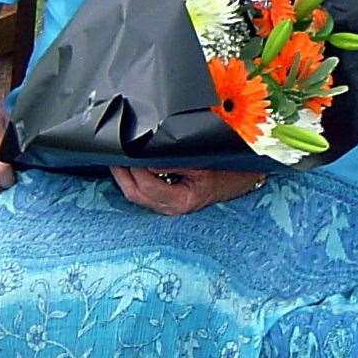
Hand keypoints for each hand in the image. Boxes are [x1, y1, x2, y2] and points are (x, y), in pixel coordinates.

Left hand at [110, 166, 265, 215]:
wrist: (244, 178)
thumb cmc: (227, 170)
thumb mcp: (201, 162)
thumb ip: (172, 161)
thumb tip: (146, 156)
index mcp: (182, 200)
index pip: (147, 186)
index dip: (134, 168)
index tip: (127, 150)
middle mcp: (173, 208)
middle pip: (136, 194)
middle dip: (121, 174)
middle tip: (113, 152)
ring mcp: (170, 206)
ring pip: (137, 195)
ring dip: (125, 176)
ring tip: (119, 156)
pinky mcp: (168, 200)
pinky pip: (144, 193)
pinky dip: (134, 179)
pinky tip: (132, 165)